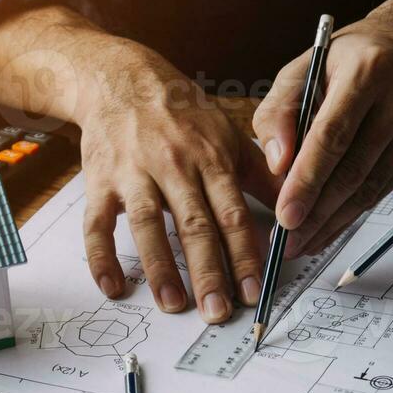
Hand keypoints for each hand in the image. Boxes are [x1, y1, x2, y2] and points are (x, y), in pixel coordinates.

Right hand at [78, 52, 277, 322]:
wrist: (120, 80)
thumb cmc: (180, 113)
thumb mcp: (226, 135)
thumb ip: (258, 174)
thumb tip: (294, 207)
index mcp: (210, 157)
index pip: (232, 213)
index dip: (245, 254)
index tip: (255, 292)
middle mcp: (173, 166)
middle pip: (194, 225)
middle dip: (208, 271)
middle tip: (218, 312)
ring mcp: (133, 174)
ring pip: (148, 226)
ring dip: (160, 268)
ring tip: (172, 305)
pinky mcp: (100, 182)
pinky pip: (97, 224)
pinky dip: (101, 257)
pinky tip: (113, 286)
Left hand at [252, 0, 392, 258]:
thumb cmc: (351, 56)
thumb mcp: (303, 67)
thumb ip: (278, 111)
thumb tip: (275, 163)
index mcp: (368, 70)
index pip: (333, 135)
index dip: (307, 179)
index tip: (285, 214)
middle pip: (353, 169)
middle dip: (316, 212)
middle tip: (286, 240)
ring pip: (370, 188)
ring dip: (332, 222)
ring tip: (300, 242)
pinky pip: (382, 191)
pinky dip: (351, 215)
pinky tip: (326, 229)